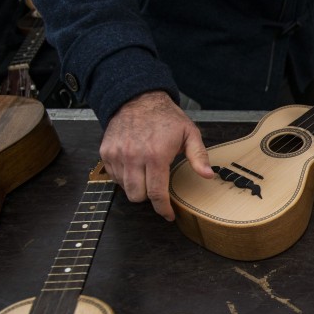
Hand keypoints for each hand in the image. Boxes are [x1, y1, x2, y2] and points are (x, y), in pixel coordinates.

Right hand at [99, 91, 214, 220]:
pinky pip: (113, 176)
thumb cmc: (166, 117)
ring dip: (136, 187)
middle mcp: (133, 157)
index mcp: (155, 155)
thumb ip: (198, 156)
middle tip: (157, 189)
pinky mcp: (105, 152)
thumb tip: (208, 175)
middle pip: (137, 196)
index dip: (163, 209)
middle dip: (148, 198)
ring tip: (146, 174)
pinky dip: (123, 177)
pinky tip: (134, 167)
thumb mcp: (189, 133)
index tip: (168, 215)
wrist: (138, 98)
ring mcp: (117, 154)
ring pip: (124, 188)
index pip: (156, 193)